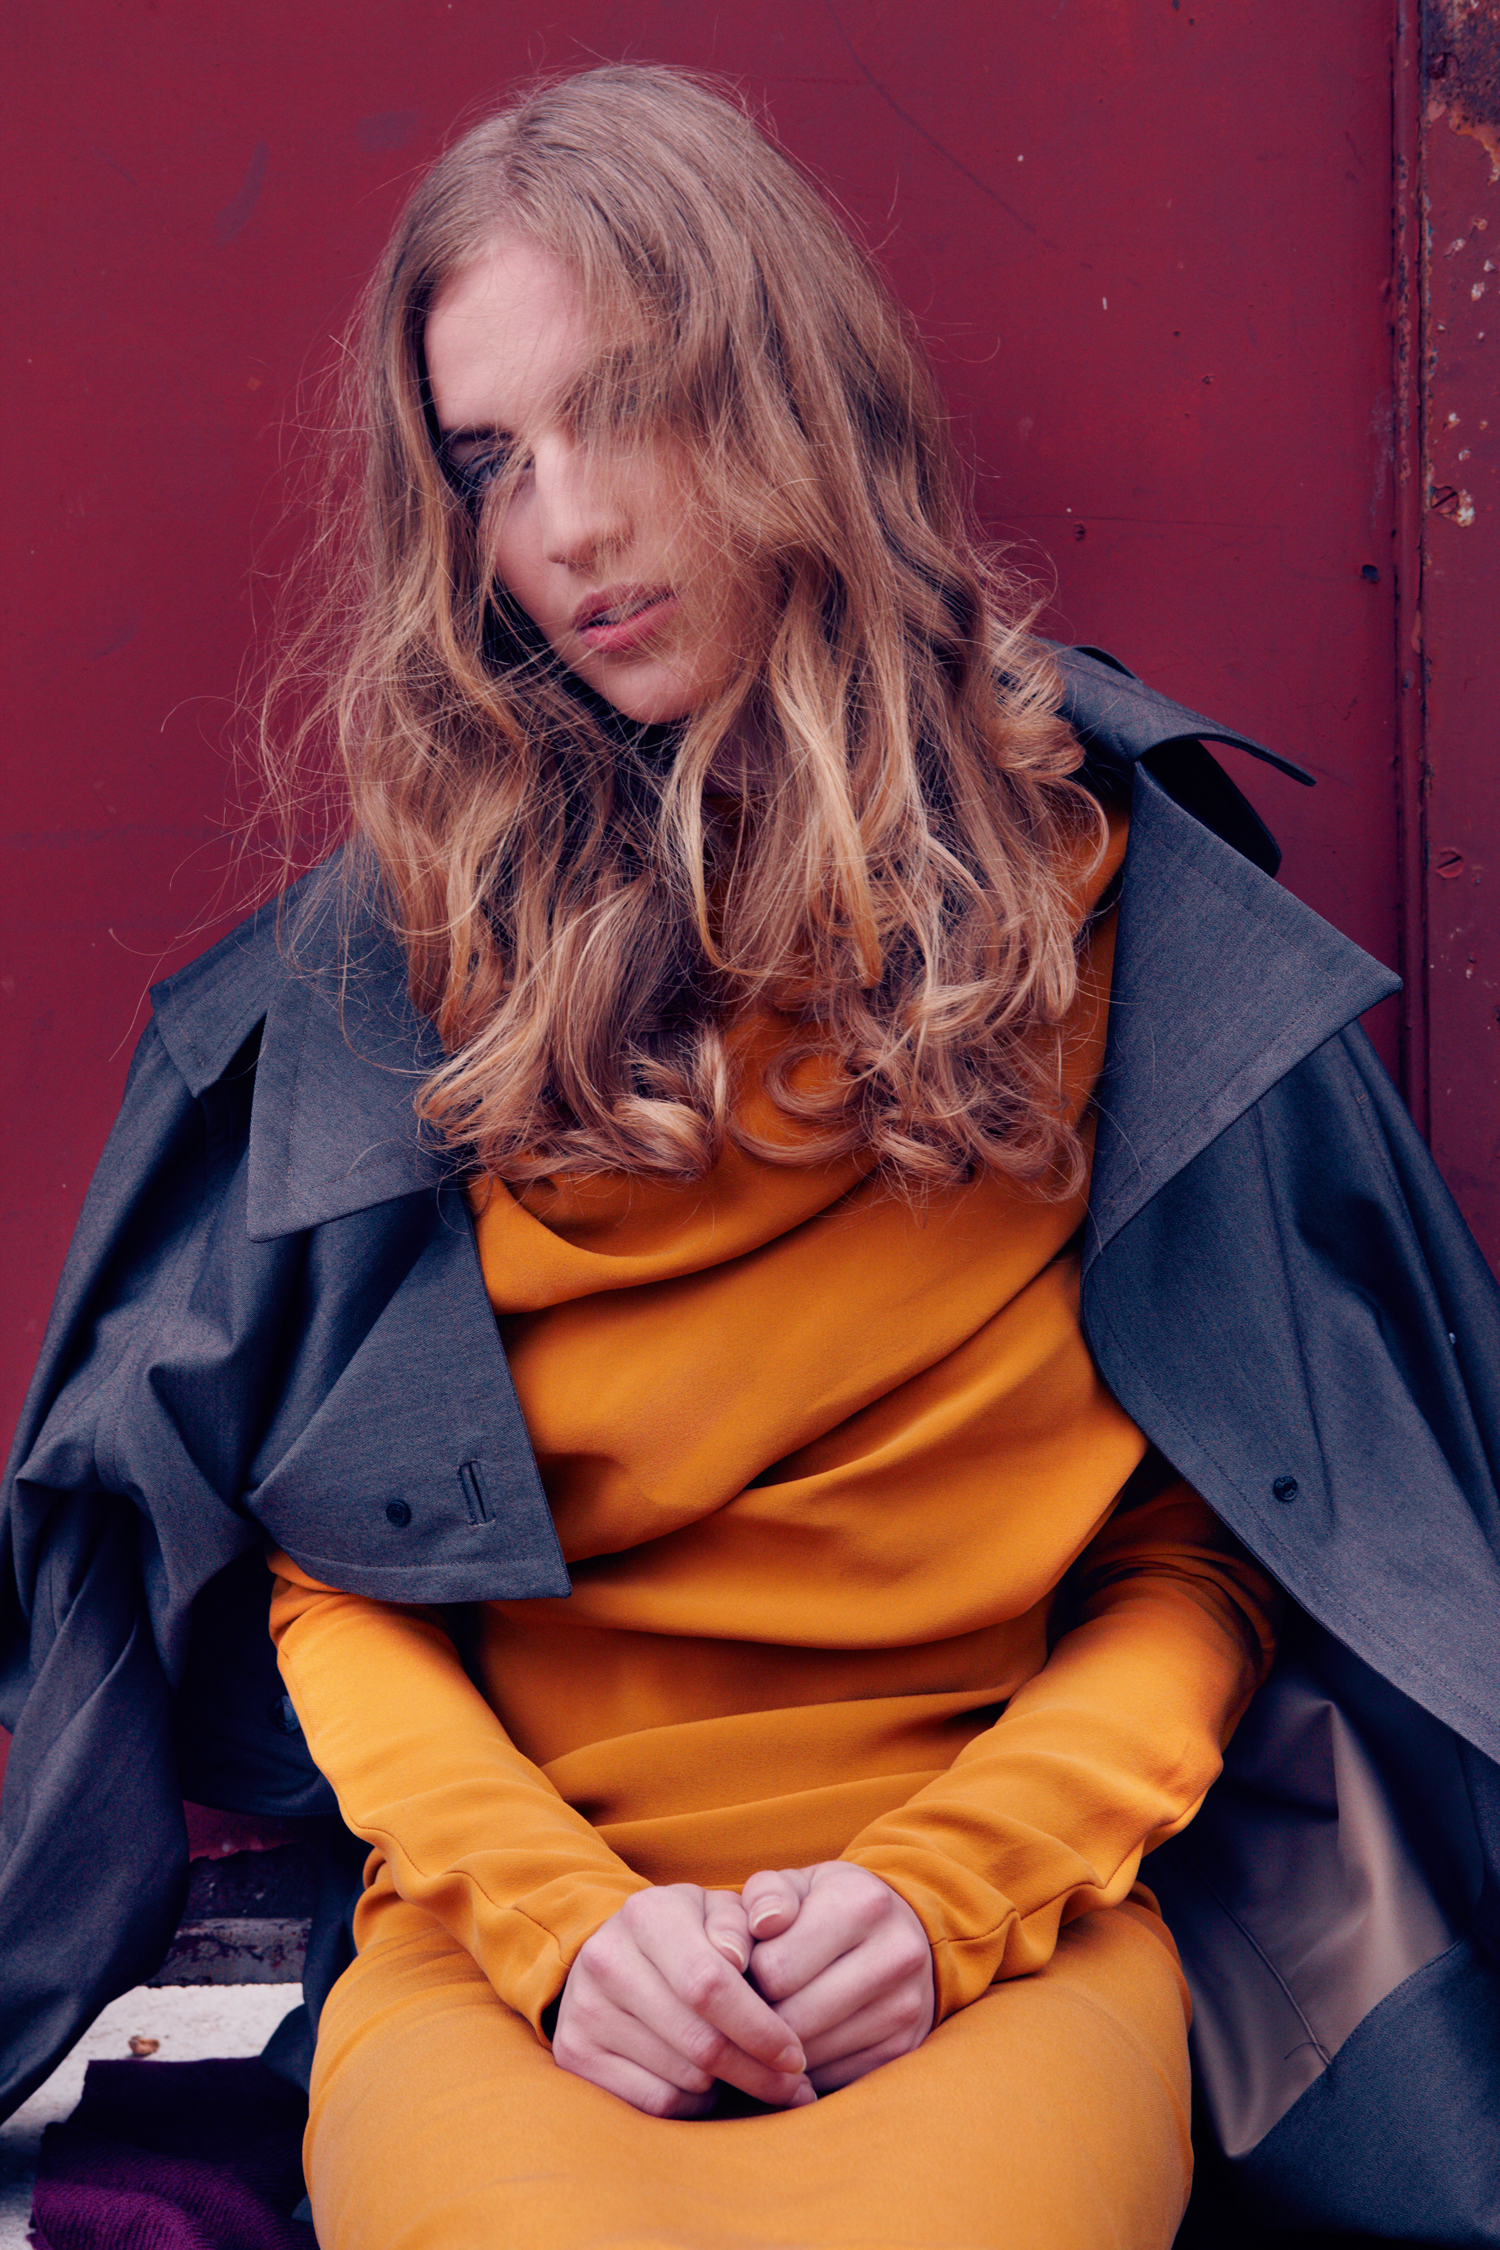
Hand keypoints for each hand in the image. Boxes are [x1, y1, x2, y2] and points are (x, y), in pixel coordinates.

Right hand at [551, 1884, 816, 2117]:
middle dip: (757, 2071)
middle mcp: (606, 1958)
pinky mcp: (573, 2054)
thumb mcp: (718, 1912)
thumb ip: (742, 1922)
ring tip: (753, 2077)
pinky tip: (711, 2086)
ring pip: (682, 2078)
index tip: (796, 2054)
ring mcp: (583, 2009)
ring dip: (729, 2087)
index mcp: (647, 1913)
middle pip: (699, 2042)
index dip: (761, 2028)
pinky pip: (655, 2102)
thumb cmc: (689, 1933)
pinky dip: (695, 2103)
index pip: (710, 1984)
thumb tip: (739, 1959)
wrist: (614, 1950)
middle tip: (793, 2086)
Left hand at [742, 1862, 935, 2093]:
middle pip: (792, 2017)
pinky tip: (801, 2040)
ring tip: (771, 2019)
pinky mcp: (905, 2048)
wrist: (906, 1932)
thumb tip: (760, 1925)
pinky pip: (833, 2077)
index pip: (775, 1968)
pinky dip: (806, 2067)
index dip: (746, 1974)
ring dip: (778, 2047)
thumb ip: (767, 1895)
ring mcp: (905, 2006)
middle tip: (748, 2003)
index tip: (744, 1969)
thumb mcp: (799, 1885)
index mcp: (862, 1904)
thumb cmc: (831, 1906)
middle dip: (758, 2016)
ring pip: (810, 2055)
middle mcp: (894, 1955)